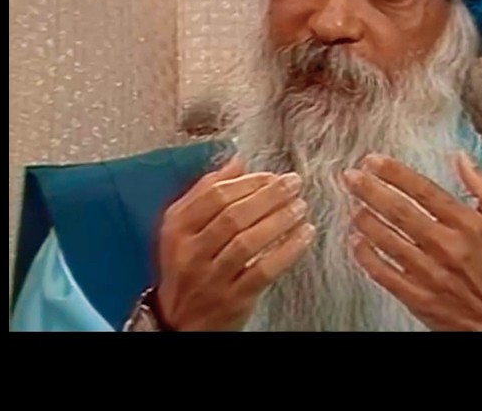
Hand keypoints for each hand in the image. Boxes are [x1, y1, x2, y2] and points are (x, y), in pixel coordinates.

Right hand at [153, 155, 314, 330]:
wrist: (179, 321)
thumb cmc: (186, 266)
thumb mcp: (183, 228)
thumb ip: (206, 192)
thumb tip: (237, 162)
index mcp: (177, 228)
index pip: (215, 196)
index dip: (248, 182)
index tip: (272, 175)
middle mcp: (190, 252)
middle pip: (233, 216)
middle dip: (268, 196)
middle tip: (293, 184)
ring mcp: (211, 277)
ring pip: (248, 242)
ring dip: (279, 220)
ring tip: (300, 207)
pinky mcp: (232, 299)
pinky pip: (264, 271)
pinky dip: (287, 251)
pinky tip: (304, 235)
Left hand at [344, 153, 481, 331]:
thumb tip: (461, 157)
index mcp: (468, 225)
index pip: (424, 191)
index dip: (395, 173)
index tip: (373, 160)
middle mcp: (445, 246)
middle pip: (399, 212)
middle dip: (370, 190)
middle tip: (350, 176)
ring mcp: (429, 273)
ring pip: (387, 240)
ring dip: (364, 219)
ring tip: (352, 204)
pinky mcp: (417, 297)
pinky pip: (383, 273)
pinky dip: (366, 256)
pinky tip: (357, 241)